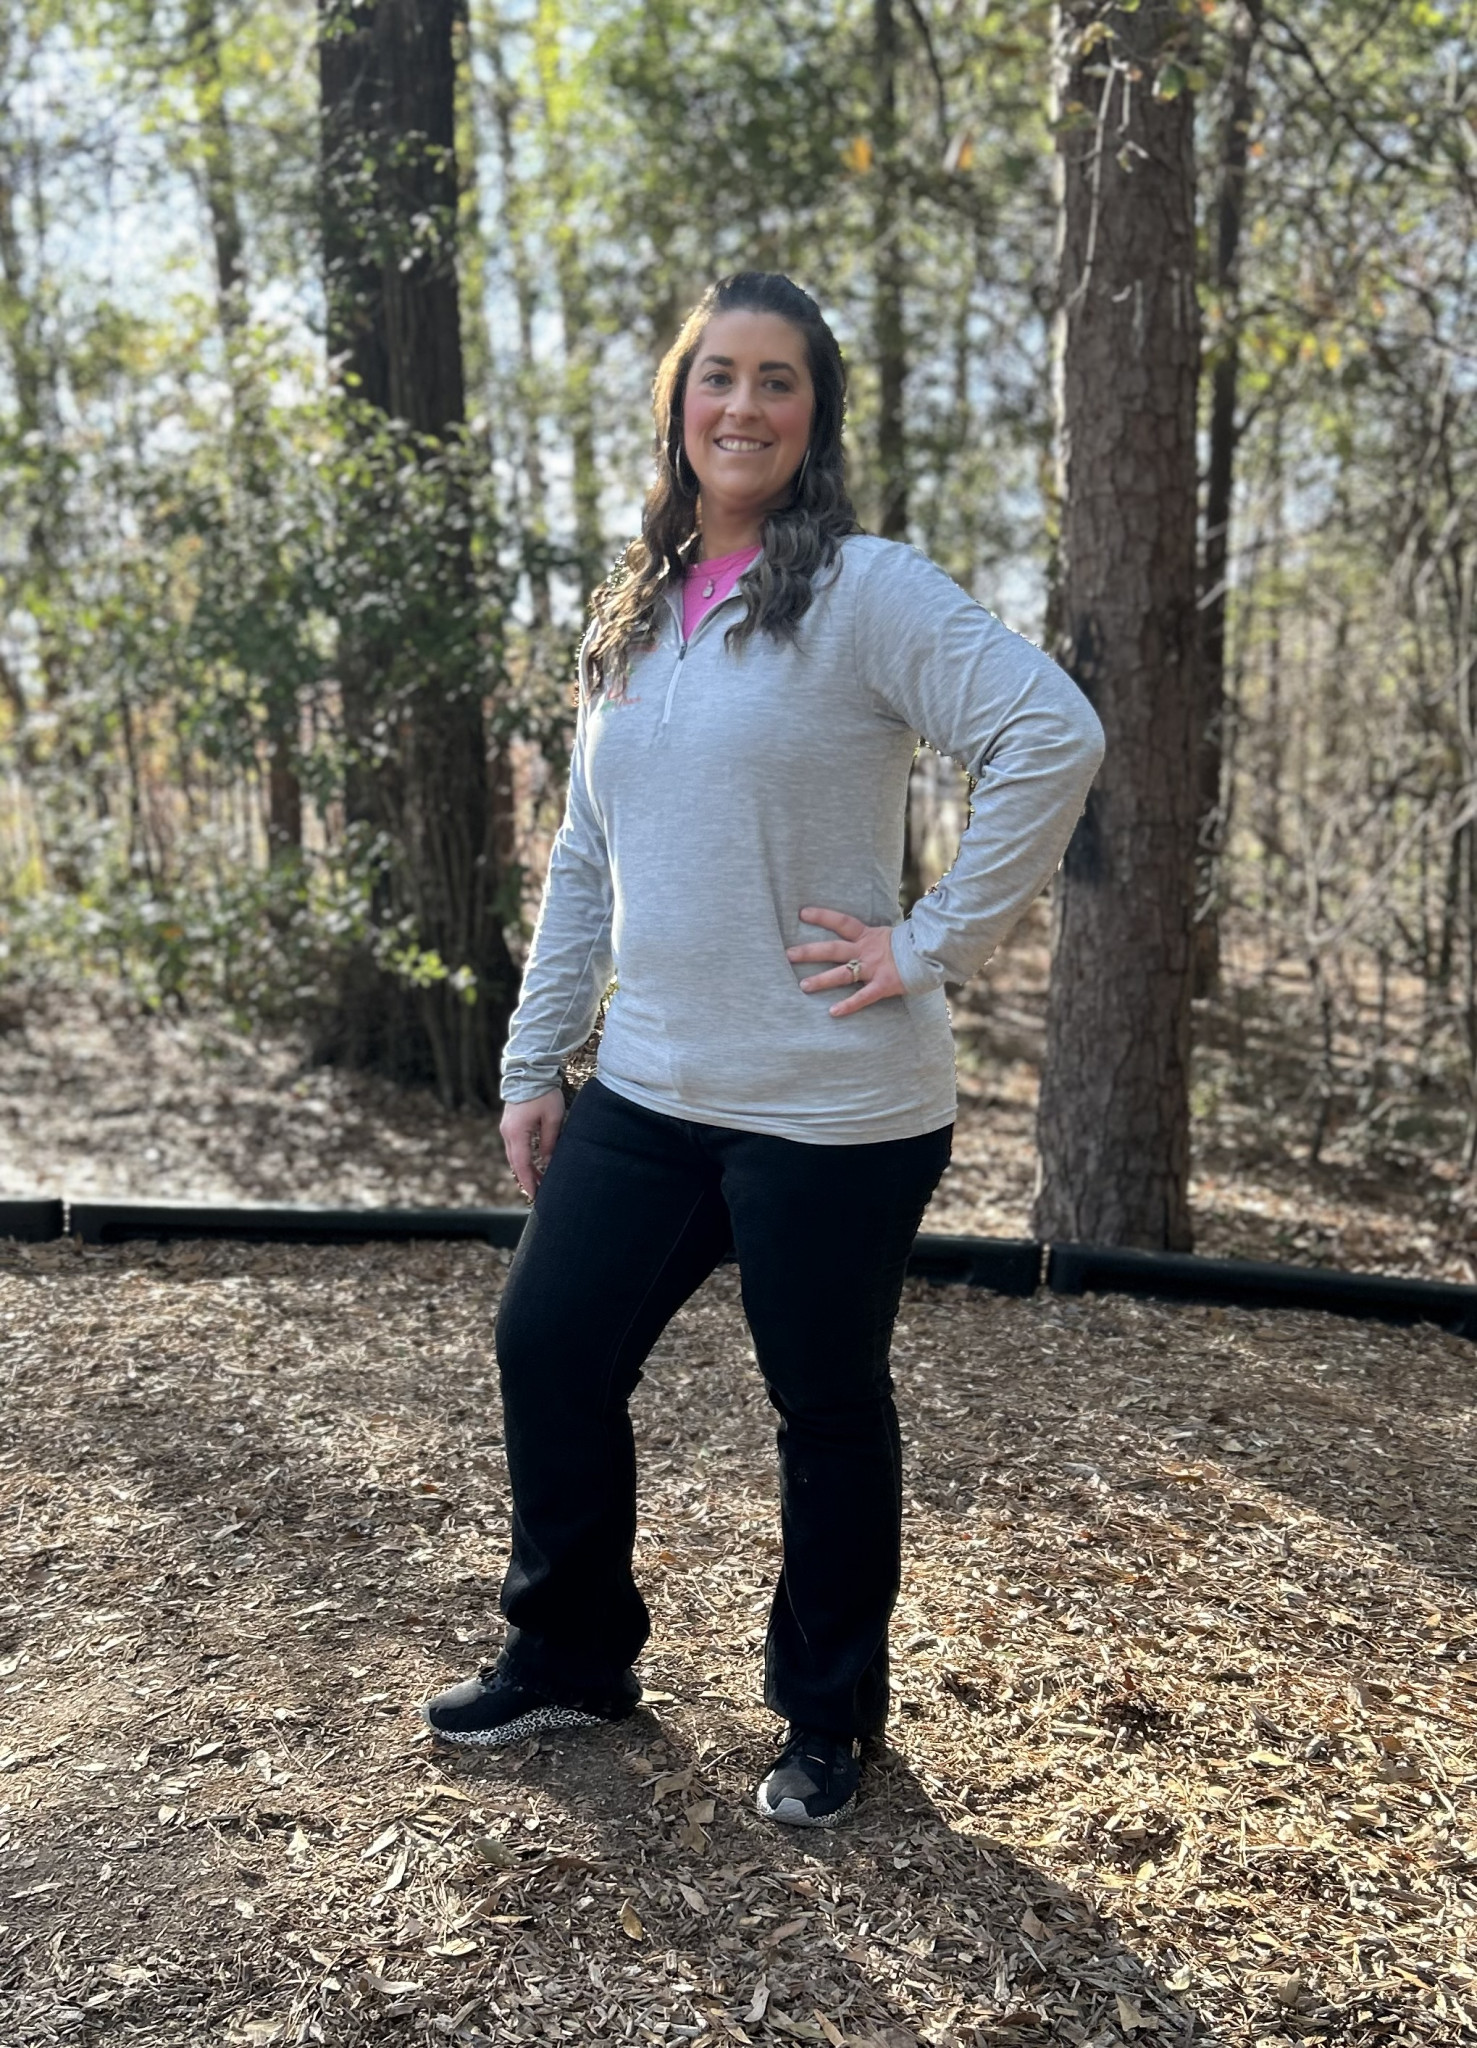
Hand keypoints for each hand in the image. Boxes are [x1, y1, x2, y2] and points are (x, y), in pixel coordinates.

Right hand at [500, 1088, 564, 1200]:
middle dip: (526, 1178)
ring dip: (525, 1168)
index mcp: (517, 1133)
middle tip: (538, 1193)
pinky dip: (522, 1158)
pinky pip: (514, 1146)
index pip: (522, 1164)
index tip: (535, 1195)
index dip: (529, 1181)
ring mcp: (506, 1128)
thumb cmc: (543, 1093)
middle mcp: (507, 1132)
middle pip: (515, 1162)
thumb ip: (549, 1142)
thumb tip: (548, 1163)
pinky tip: (532, 1163)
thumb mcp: (553, 1119)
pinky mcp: (509, 1124)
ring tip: (539, 1181)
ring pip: (514, 1155)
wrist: (530, 1072)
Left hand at [786, 906, 905, 1016]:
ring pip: (842, 973)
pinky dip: (848, 1005)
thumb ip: (875, 936)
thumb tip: (862, 934)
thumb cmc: (913, 945)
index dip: (823, 916)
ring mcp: (874, 968)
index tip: (802, 913)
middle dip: (809, 952)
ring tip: (803, 986)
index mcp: (869, 935)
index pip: (842, 922)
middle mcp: (867, 950)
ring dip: (822, 980)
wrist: (935, 953)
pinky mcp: (884, 985)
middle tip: (787, 955)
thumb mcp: (891, 935)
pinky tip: (833, 1012)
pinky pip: (863, 997)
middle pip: (833, 949)